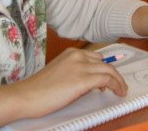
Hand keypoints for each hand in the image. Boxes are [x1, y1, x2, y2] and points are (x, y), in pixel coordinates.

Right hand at [11, 47, 127, 118]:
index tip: (108, 79)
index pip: (96, 57)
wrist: (26, 96)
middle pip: (105, 63)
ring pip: (109, 70)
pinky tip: (118, 92)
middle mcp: (78, 56)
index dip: (105, 68)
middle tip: (117, 86)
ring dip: (118, 81)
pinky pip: (107, 79)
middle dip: (114, 75)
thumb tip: (91, 81)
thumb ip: (75, 71)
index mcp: (71, 53)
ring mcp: (81, 67)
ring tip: (120, 90)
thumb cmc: (39, 89)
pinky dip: (116, 85)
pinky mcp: (83, 80)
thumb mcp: (60, 72)